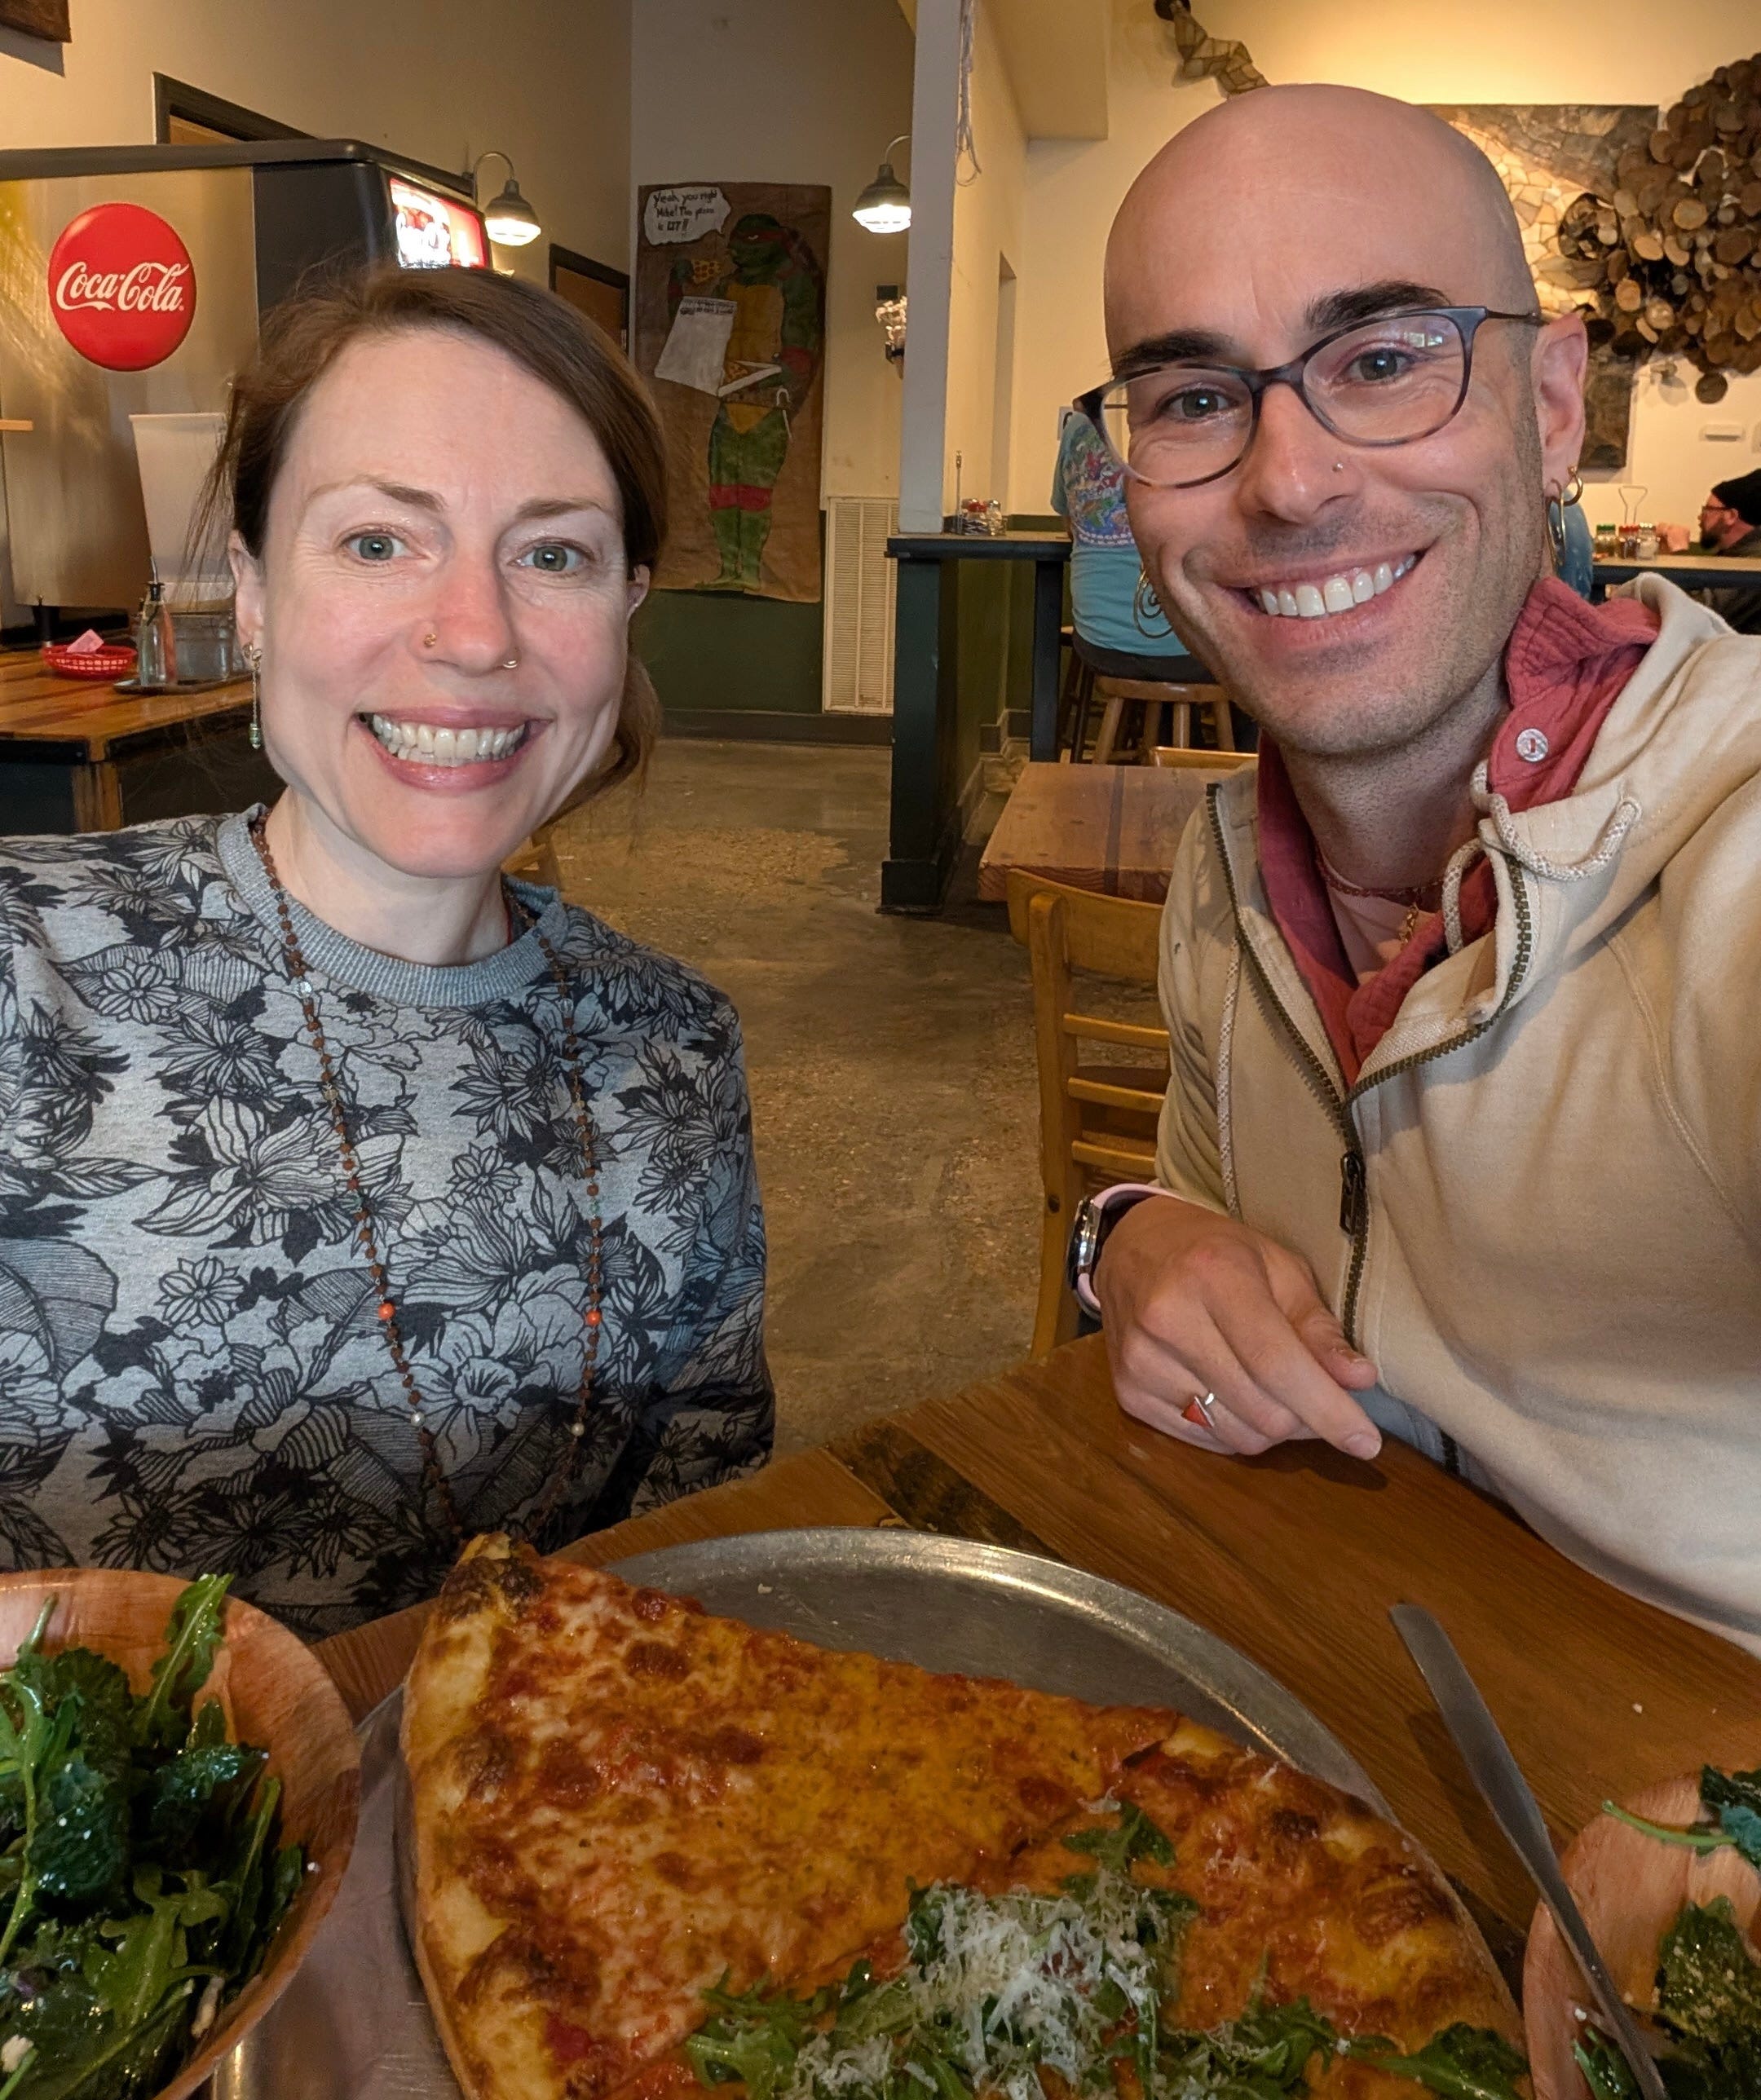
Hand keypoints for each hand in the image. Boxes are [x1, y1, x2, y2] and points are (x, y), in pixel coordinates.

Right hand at [1094, 1195, 1382, 1459]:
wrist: (1133, 1247)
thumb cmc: (1217, 1253)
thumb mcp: (1278, 1267)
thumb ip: (1317, 1326)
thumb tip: (1359, 1379)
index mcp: (1213, 1275)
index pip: (1277, 1363)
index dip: (1327, 1409)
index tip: (1366, 1442)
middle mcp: (1168, 1319)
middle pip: (1262, 1410)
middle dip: (1306, 1419)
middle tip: (1319, 1400)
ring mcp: (1141, 1361)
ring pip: (1237, 1435)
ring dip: (1273, 1428)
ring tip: (1276, 1393)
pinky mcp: (1128, 1392)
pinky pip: (1205, 1440)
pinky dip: (1235, 1430)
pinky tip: (1236, 1396)